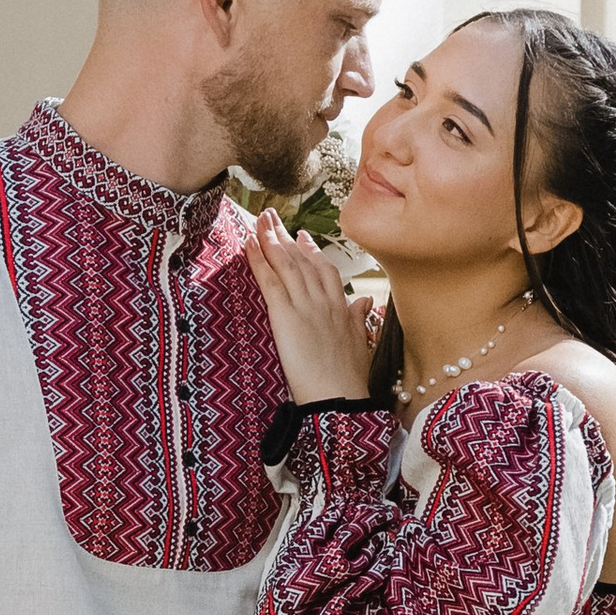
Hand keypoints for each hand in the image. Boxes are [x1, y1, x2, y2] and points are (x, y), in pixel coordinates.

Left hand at [248, 210, 375, 404]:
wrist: (339, 397)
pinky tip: (249, 243)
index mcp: (340, 306)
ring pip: (286, 263)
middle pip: (302, 259)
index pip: (325, 269)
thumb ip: (359, 317)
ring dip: (270, 238)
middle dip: (285, 236)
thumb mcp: (360, 343)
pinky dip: (259, 259)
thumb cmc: (349, 378)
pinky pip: (270, 280)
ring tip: (260, 220)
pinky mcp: (285, 315)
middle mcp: (324, 300)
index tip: (302, 236)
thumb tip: (366, 301)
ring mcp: (305, 305)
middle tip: (272, 217)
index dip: (311, 251)